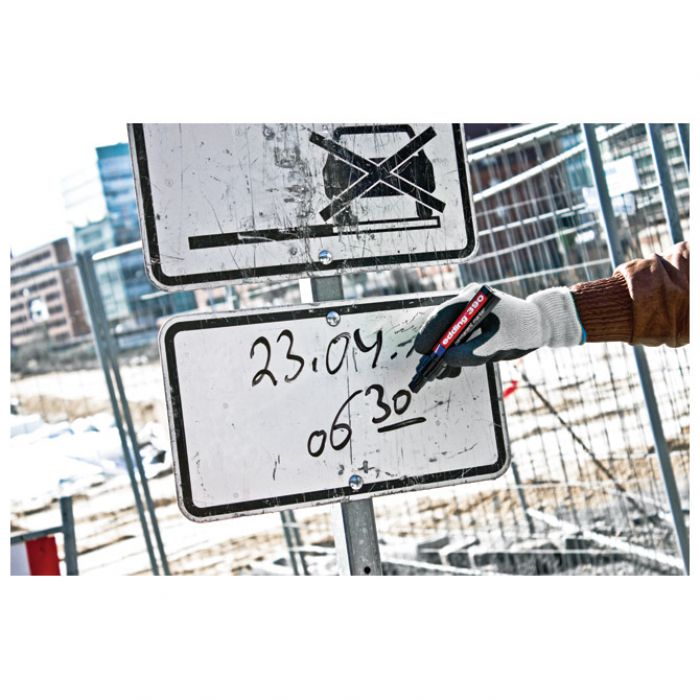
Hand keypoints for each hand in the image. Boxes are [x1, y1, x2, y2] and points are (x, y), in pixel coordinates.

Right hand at [414, 283, 584, 371]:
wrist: (539, 326)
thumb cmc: (523, 330)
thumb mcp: (499, 344)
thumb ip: (472, 352)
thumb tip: (445, 360)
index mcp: (473, 299)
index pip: (443, 314)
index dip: (430, 333)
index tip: (422, 351)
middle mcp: (466, 304)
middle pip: (441, 326)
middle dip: (434, 348)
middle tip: (427, 368)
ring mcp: (467, 314)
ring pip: (446, 336)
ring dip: (442, 355)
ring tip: (438, 374)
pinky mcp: (470, 325)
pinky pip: (455, 340)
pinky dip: (452, 355)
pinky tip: (450, 370)